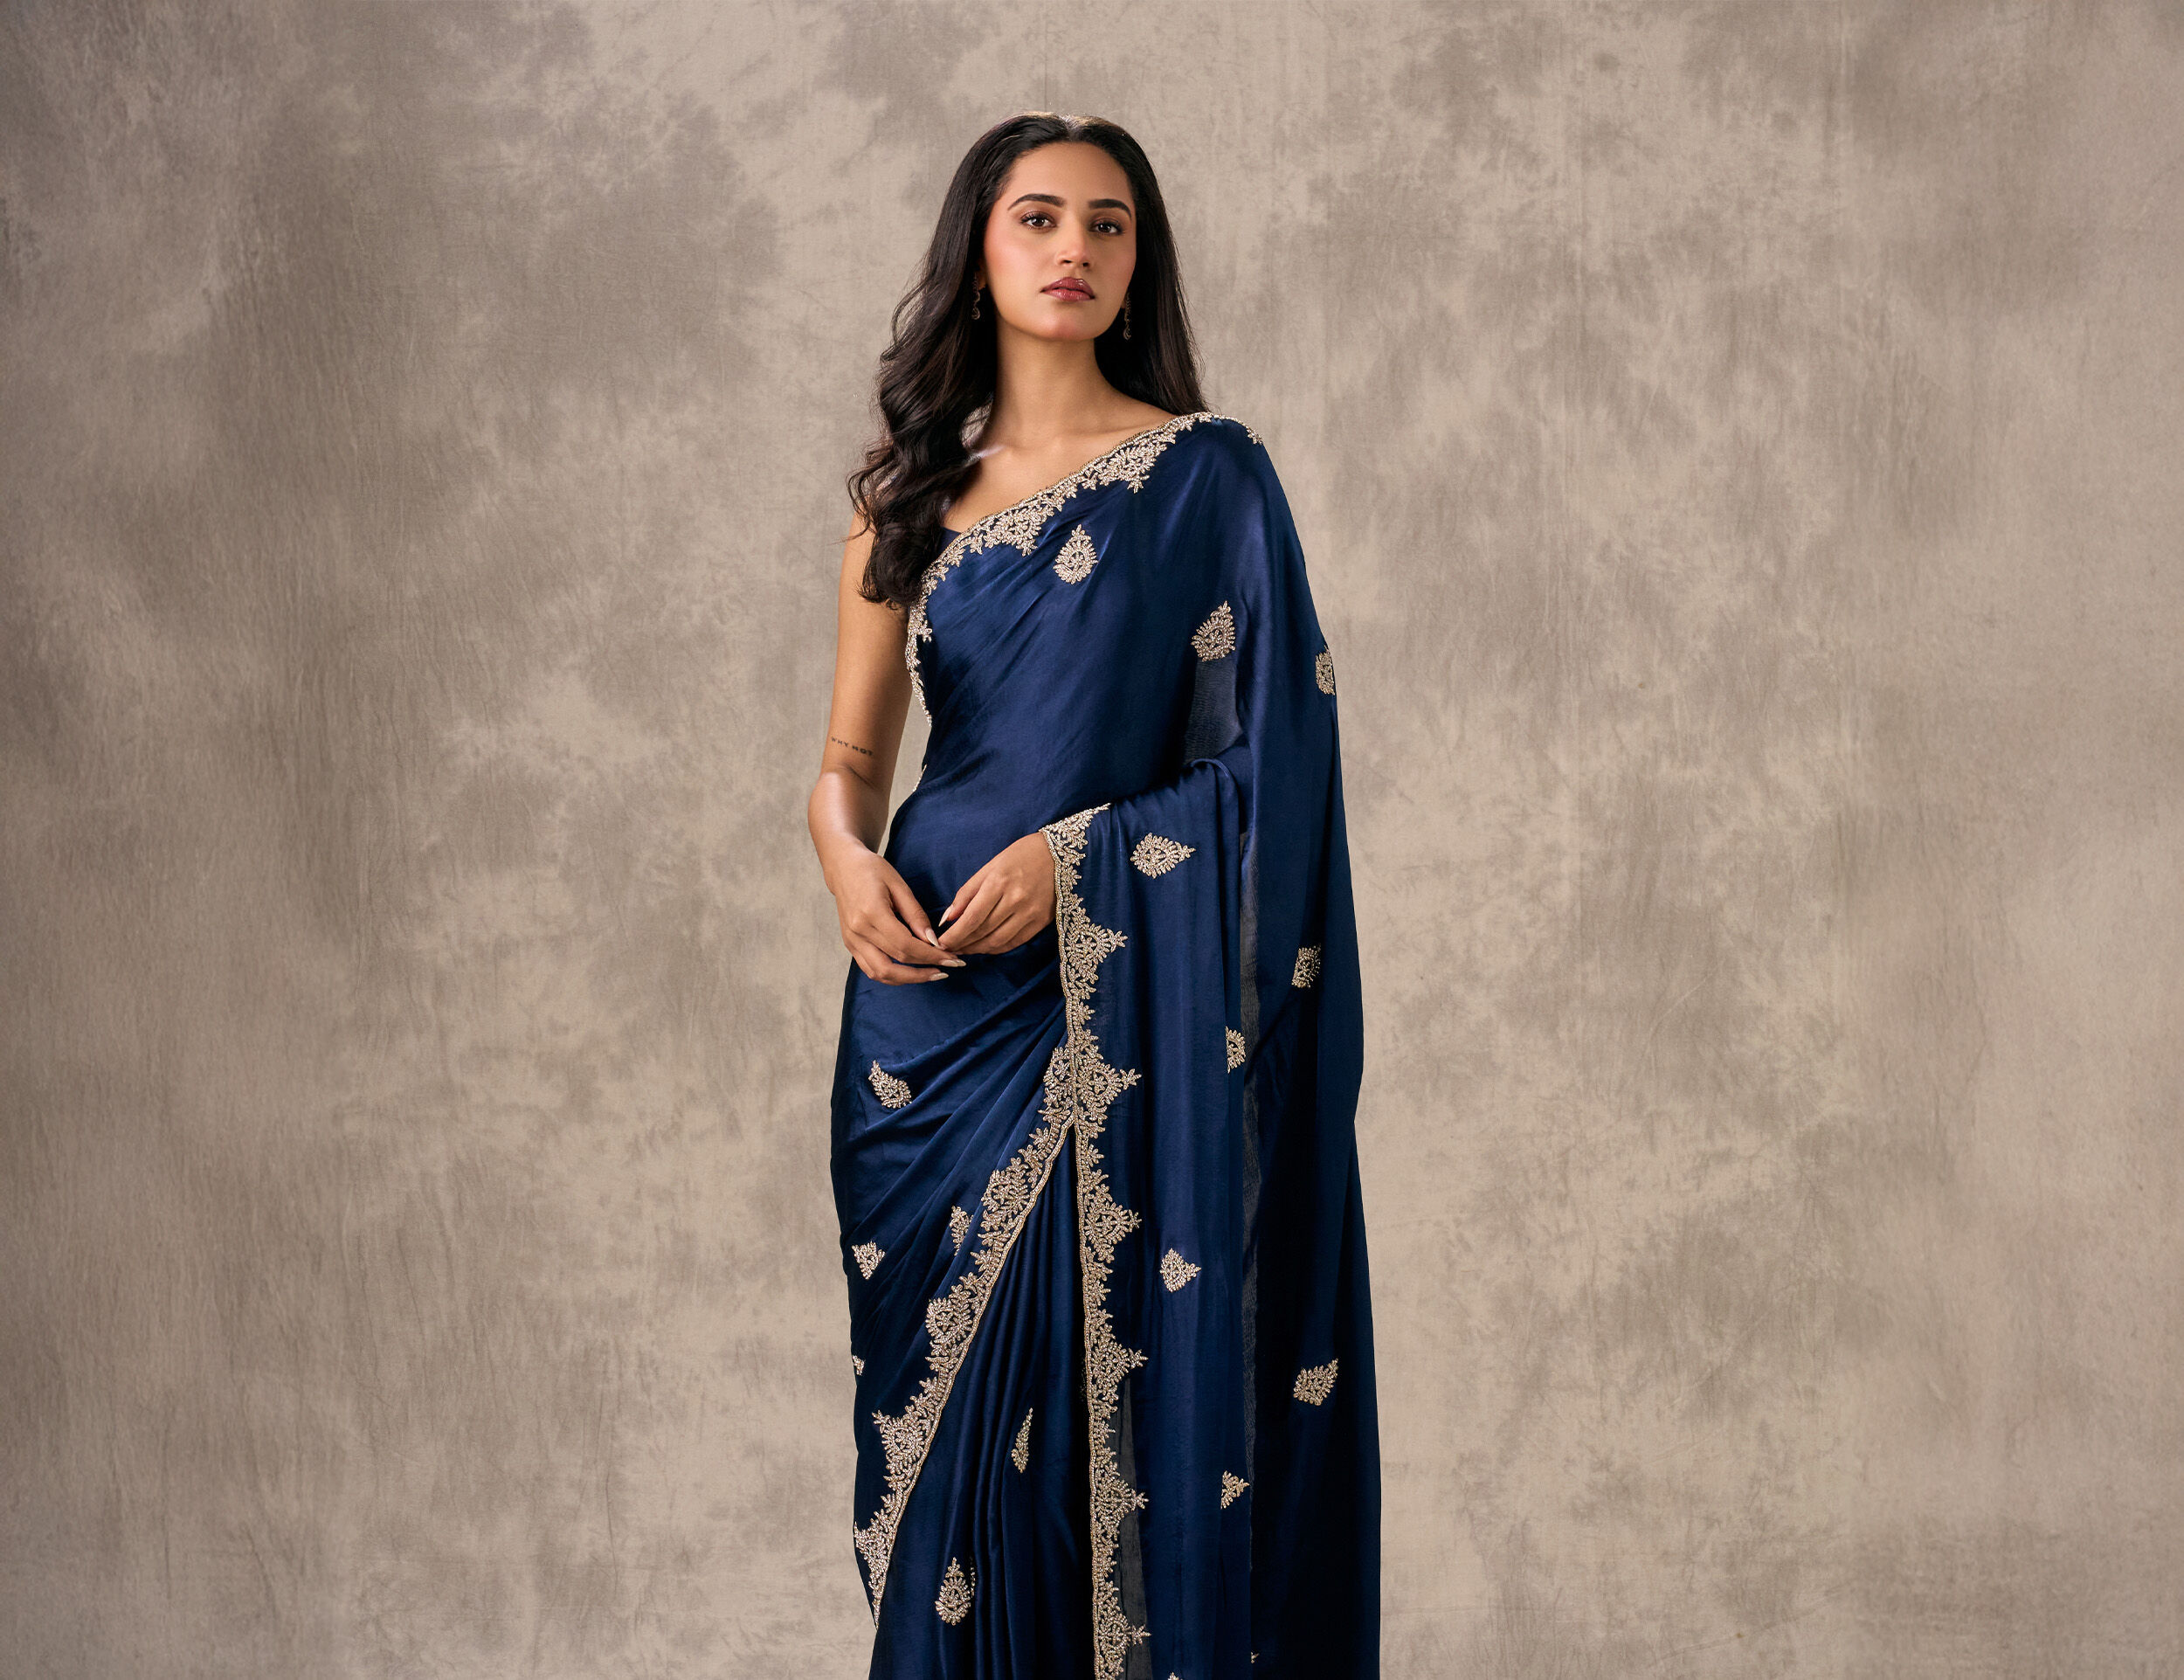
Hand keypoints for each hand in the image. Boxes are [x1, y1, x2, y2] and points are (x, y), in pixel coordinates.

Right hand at [826, 849, 964, 982]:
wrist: (843, 868)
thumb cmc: (872, 870)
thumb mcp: (899, 885)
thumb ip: (916, 915)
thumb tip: (932, 940)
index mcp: (871, 913)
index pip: (905, 945)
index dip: (930, 955)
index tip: (951, 957)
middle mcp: (858, 931)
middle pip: (894, 962)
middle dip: (924, 971)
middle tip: (947, 969)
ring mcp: (852, 941)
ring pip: (881, 973)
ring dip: (908, 979)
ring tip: (931, 974)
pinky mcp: (850, 945)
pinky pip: (871, 969)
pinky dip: (892, 975)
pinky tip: (911, 971)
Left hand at [935, 831, 1056, 955]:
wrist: (1059, 855)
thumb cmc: (1020, 856)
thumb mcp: (990, 866)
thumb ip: (967, 893)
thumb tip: (948, 918)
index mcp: (999, 882)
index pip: (972, 918)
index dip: (955, 935)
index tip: (941, 943)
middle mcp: (1015, 900)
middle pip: (983, 931)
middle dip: (962, 943)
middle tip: (948, 949)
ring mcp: (1030, 913)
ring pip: (997, 941)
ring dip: (977, 949)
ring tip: (964, 950)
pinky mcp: (1041, 922)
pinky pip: (1014, 942)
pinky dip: (997, 948)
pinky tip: (985, 947)